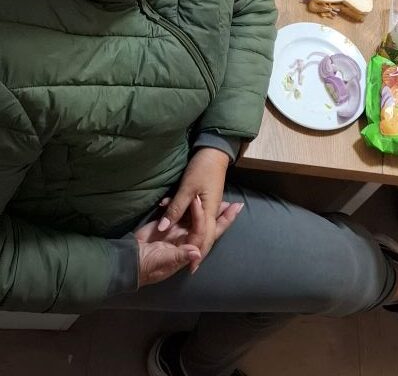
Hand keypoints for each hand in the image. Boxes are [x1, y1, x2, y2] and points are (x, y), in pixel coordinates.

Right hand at [135, 197, 242, 286]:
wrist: (128, 260)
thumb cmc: (146, 265)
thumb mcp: (162, 261)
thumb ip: (179, 256)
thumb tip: (197, 253)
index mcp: (188, 249)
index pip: (204, 233)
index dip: (208, 219)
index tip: (206, 204)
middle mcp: (187, 240)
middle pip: (208, 225)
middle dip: (221, 216)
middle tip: (236, 205)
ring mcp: (178, 231)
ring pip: (197, 217)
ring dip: (207, 208)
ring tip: (221, 196)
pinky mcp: (168, 225)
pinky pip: (182, 212)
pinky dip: (184, 204)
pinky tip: (194, 196)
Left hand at [156, 147, 228, 268]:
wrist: (213, 150)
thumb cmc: (202, 168)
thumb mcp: (187, 188)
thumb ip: (177, 208)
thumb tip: (165, 228)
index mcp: (208, 210)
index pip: (203, 237)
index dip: (196, 253)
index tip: (189, 268)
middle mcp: (210, 211)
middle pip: (206, 235)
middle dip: (199, 250)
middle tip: (192, 267)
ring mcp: (207, 205)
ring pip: (201, 226)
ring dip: (196, 237)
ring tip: (191, 252)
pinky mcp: (202, 199)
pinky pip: (196, 215)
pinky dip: (191, 221)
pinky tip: (186, 225)